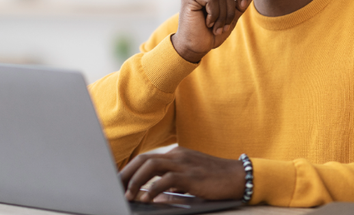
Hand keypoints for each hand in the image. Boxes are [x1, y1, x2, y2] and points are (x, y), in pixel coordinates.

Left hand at [119, 146, 244, 201]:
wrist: (239, 176)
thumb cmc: (215, 179)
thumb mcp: (189, 178)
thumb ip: (171, 182)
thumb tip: (152, 194)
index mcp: (175, 154)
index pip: (146, 158)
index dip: (129, 169)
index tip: (117, 180)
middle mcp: (177, 155)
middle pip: (143, 159)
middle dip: (126, 173)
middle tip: (115, 187)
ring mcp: (184, 163)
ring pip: (151, 166)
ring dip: (136, 181)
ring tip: (128, 195)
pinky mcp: (191, 175)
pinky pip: (167, 179)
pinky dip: (154, 188)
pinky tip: (147, 198)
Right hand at [172, 0, 255, 62]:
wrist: (194, 48)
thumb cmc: (210, 34)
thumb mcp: (230, 17)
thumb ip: (240, 3)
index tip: (241, 7)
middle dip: (230, 10)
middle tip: (223, 26)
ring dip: (222, 16)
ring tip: (215, 27)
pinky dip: (214, 15)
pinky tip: (207, 24)